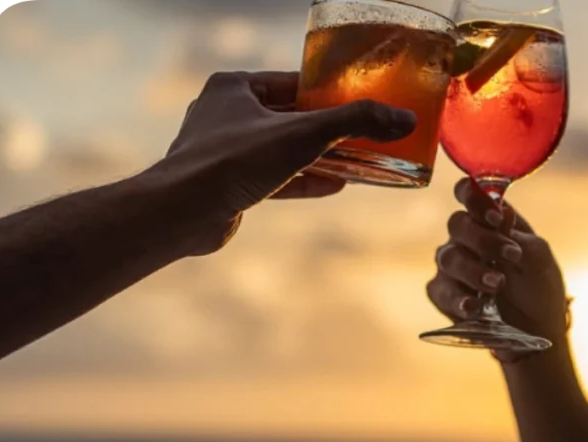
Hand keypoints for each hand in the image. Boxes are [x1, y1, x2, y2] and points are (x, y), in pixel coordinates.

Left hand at [157, 70, 416, 254]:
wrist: (183, 212)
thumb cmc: (233, 161)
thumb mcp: (304, 134)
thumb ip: (356, 122)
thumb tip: (404, 119)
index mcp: (234, 87)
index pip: (293, 83)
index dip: (328, 93)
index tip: (359, 104)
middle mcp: (225, 114)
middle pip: (290, 116)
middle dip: (327, 129)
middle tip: (363, 136)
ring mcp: (224, 151)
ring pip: (282, 150)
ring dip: (318, 157)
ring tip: (356, 163)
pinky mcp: (227, 184)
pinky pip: (274, 177)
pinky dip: (302, 180)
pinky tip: (334, 187)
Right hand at [427, 178, 568, 346]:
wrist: (538, 330)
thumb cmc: (539, 286)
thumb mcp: (540, 258)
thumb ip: (519, 235)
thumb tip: (503, 211)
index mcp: (489, 220)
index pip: (469, 193)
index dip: (475, 198)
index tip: (495, 217)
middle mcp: (466, 239)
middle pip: (458, 224)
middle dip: (482, 239)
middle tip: (510, 256)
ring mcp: (453, 267)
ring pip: (448, 258)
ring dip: (473, 270)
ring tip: (497, 285)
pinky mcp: (444, 296)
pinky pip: (440, 291)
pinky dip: (457, 298)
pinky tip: (474, 307)